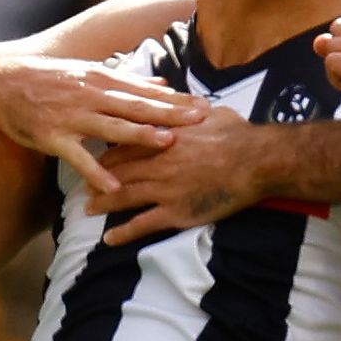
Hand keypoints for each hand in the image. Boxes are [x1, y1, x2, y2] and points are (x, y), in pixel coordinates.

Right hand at [0, 56, 207, 192]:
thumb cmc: (48, 78)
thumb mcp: (90, 72)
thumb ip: (127, 81)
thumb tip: (163, 84)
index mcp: (103, 80)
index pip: (147, 92)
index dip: (177, 100)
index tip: (205, 106)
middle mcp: (91, 96)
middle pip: (138, 106)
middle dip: (171, 113)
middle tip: (201, 120)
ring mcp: (72, 116)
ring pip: (112, 127)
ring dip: (140, 135)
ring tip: (167, 143)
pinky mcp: (52, 137)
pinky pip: (78, 157)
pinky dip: (96, 172)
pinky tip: (114, 186)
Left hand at [92, 106, 265, 245]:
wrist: (256, 161)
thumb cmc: (238, 134)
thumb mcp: (210, 113)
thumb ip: (190, 111)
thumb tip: (187, 102)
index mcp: (163, 136)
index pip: (125, 143)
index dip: (109, 152)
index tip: (98, 156)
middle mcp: (157, 162)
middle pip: (118, 170)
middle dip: (98, 177)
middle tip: (84, 184)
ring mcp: (163, 189)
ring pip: (123, 196)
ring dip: (103, 203)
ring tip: (88, 208)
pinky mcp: (175, 212)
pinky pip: (142, 224)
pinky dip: (123, 232)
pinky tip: (109, 239)